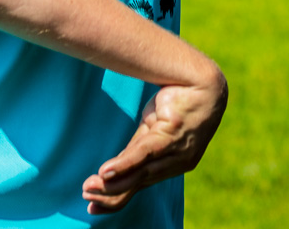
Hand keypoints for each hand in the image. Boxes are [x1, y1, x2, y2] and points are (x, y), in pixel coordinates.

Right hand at [81, 66, 228, 214]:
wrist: (201, 80)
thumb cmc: (177, 104)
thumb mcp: (151, 129)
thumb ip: (135, 150)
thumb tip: (110, 171)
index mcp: (172, 164)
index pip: (140, 186)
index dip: (116, 198)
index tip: (93, 208)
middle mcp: (176, 162)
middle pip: (138, 184)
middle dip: (110, 193)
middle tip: (87, 198)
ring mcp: (177, 150)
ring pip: (140, 172)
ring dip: (113, 183)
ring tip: (90, 188)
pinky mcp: (173, 133)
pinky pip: (145, 153)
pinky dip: (125, 164)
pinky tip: (106, 172)